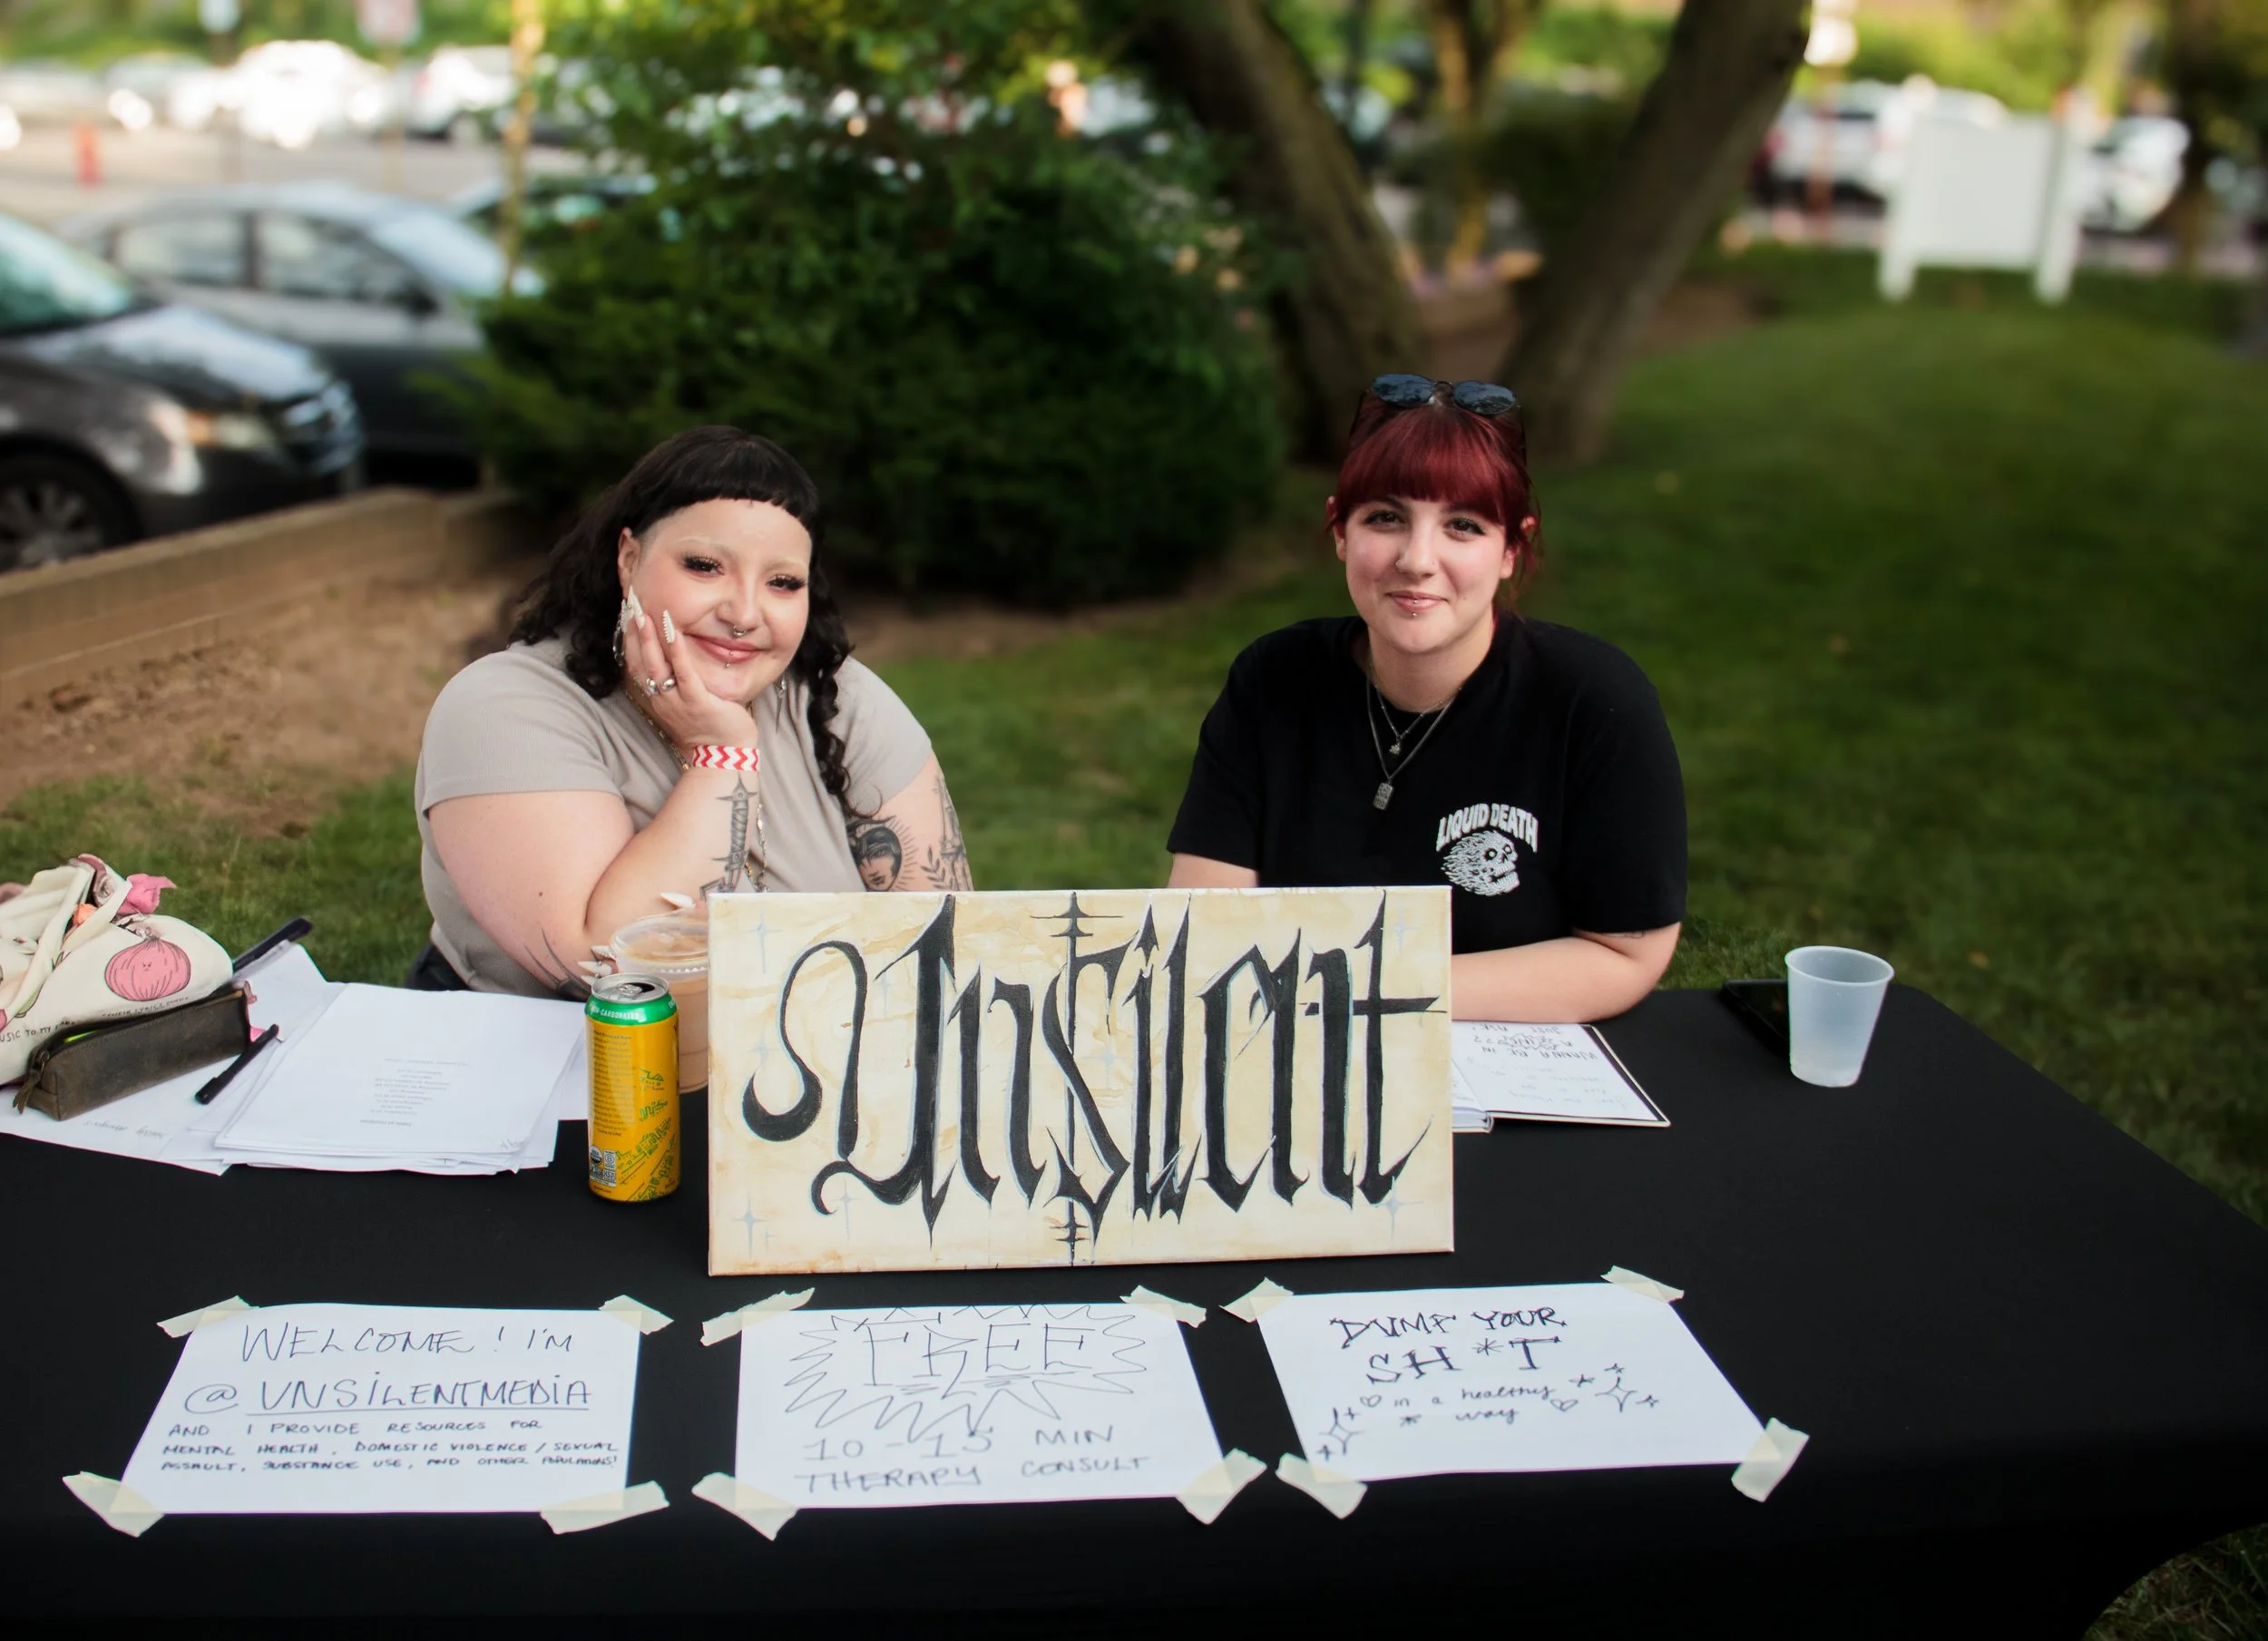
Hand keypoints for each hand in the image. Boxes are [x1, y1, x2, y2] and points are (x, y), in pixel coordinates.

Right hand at [623, 609, 758, 749]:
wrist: (725, 756)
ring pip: (655, 667)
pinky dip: (677, 652)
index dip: (629, 639)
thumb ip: (678, 679)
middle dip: (633, 632)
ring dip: (649, 639)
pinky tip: (674, 632)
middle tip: (630, 603)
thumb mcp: (687, 701)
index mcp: (658, 698)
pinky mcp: (698, 703)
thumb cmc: (710, 725)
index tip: (627, 613)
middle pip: (640, 662)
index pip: (636, 664)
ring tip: (644, 613)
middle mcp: (662, 699)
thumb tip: (674, 653)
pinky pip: (684, 674)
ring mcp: (678, 702)